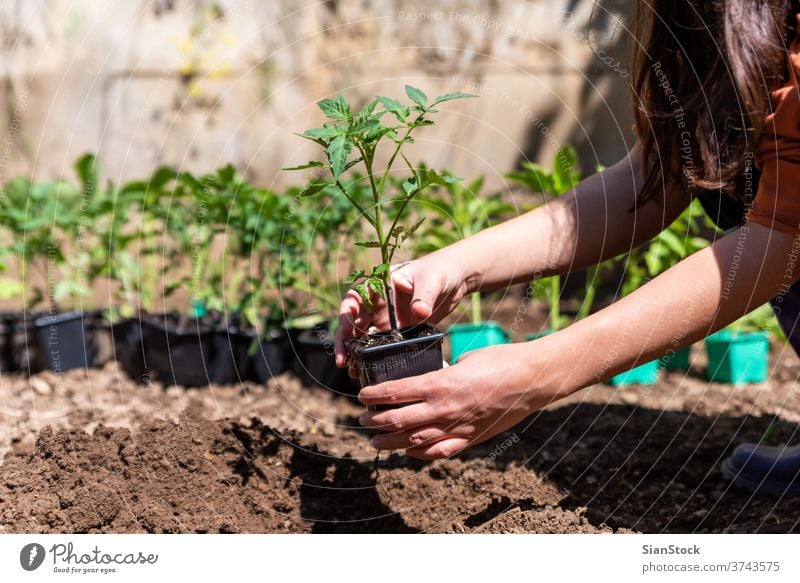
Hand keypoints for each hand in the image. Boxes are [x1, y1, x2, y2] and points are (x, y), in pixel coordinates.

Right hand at [334, 251, 469, 373]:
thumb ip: (424, 295)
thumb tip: (419, 312)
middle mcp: (379, 302)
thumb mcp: (431, 280)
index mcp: (380, 285)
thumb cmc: (440, 270)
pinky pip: (383, 344)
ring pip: (364, 335)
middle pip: (354, 321)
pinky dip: (375, 356)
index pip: (356, 297)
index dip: (347, 313)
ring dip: (356, 351)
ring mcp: (388, 317)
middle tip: (342, 359)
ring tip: (352, 370)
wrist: (456, 278)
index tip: (346, 330)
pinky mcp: (399, 330)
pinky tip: (370, 369)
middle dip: (345, 340)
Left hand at [357, 341, 572, 459]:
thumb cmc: (499, 362)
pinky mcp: (470, 438)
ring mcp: (457, 427)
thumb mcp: (464, 359)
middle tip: (363, 420)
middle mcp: (444, 409)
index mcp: (440, 384)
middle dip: (376, 421)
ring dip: (392, 441)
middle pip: (399, 420)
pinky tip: (411, 452)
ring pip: (415, 440)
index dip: (375, 395)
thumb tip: (428, 376)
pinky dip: (421, 453)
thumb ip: (442, 373)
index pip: (396, 392)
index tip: (361, 395)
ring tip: (376, 441)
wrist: (531, 380)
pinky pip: (440, 451)